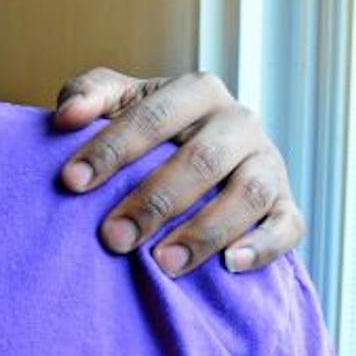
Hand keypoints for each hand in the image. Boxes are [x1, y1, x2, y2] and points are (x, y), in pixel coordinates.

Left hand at [52, 68, 303, 274]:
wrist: (193, 147)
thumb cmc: (144, 127)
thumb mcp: (116, 101)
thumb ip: (88, 95)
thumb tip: (68, 116)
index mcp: (198, 91)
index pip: (154, 117)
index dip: (112, 148)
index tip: (71, 182)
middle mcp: (240, 122)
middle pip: (202, 160)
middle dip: (154, 201)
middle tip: (113, 238)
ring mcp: (268, 162)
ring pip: (249, 194)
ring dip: (206, 231)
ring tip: (163, 263)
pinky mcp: (285, 202)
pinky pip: (288, 225)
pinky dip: (264, 246)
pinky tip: (229, 264)